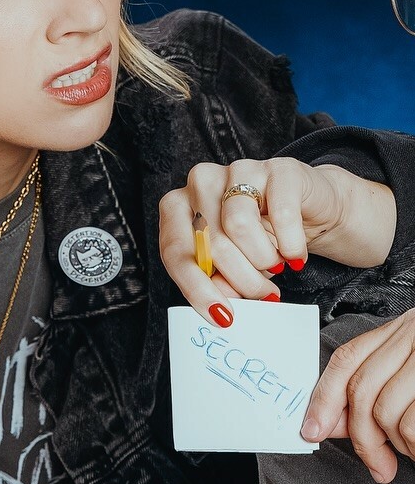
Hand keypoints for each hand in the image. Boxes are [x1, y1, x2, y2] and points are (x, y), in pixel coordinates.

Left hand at [158, 157, 344, 321]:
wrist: (308, 211)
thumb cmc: (261, 240)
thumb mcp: (231, 266)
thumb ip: (217, 282)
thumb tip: (219, 304)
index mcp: (178, 207)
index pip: (175, 250)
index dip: (197, 288)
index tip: (221, 315)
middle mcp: (201, 183)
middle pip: (209, 243)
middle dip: (240, 280)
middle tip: (262, 295)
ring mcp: (239, 170)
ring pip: (239, 225)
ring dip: (263, 260)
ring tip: (276, 267)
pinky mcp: (278, 168)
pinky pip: (281, 213)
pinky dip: (290, 244)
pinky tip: (294, 254)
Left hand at [301, 308, 414, 482]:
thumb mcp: (410, 373)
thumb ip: (372, 391)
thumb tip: (326, 422)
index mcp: (405, 329)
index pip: (348, 359)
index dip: (323, 397)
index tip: (311, 431)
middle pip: (363, 391)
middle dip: (363, 439)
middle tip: (379, 468)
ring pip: (390, 413)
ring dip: (401, 446)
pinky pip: (413, 425)